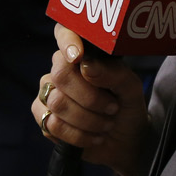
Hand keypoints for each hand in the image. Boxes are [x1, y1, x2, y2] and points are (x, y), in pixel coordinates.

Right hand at [32, 24, 148, 175]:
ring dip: (89, 120)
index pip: (64, 33)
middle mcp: (62, 70)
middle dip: (90, 97)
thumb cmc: (127, 109)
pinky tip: (93, 137)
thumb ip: (113, 73)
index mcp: (83, 55)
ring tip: (106, 124)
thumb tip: (86, 65)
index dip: (66, 41)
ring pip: (57, 102)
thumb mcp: (131, 89)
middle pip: (61, 75)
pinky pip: (52, 124)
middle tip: (112, 108)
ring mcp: (49, 93)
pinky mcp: (44, 117)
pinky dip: (79, 135)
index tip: (78, 56)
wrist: (124, 142)